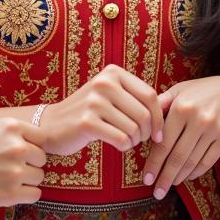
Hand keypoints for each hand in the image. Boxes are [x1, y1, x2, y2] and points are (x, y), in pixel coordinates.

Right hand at [0, 119, 47, 210]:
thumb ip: (10, 134)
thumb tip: (32, 143)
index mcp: (11, 127)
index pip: (42, 137)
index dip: (33, 146)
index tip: (21, 153)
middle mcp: (17, 147)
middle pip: (41, 158)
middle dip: (30, 164)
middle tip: (10, 169)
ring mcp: (15, 171)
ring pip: (39, 177)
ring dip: (27, 180)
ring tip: (6, 181)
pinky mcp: (10, 194)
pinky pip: (35, 194)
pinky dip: (26, 195)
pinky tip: (10, 192)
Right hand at [38, 65, 162, 155]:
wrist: (51, 125)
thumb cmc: (89, 113)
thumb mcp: (111, 96)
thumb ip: (136, 98)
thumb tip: (169, 108)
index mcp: (113, 72)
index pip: (150, 96)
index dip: (159, 117)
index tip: (159, 133)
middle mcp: (104, 82)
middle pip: (144, 114)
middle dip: (147, 133)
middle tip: (140, 140)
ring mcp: (94, 101)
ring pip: (133, 129)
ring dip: (135, 141)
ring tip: (126, 141)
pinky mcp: (86, 122)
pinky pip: (121, 139)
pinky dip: (124, 146)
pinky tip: (118, 145)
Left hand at [143, 77, 219, 199]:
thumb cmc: (197, 92)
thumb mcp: (177, 91)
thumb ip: (159, 106)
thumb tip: (140, 124)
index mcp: (182, 108)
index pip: (163, 142)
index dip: (154, 163)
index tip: (146, 179)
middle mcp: (198, 119)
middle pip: (178, 157)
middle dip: (165, 178)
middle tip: (156, 193)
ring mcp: (214, 129)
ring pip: (193, 162)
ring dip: (178, 177)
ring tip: (168, 186)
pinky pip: (208, 161)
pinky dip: (195, 172)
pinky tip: (185, 177)